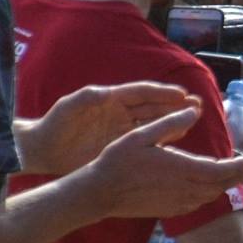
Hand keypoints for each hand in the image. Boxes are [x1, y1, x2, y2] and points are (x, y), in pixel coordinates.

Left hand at [24, 81, 194, 174]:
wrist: (45, 150)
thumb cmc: (55, 125)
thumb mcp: (68, 108)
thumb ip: (86, 98)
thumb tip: (108, 92)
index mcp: (112, 99)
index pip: (142, 93)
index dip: (162, 93)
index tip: (182, 94)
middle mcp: (122, 113)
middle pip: (154, 107)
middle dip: (176, 106)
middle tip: (197, 106)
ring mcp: (123, 130)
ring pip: (155, 124)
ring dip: (174, 121)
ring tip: (194, 119)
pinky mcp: (122, 147)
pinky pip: (147, 142)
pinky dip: (164, 140)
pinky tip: (179, 140)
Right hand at [90, 106, 242, 218]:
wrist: (100, 192)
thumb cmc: (117, 161)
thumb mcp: (142, 135)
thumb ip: (171, 124)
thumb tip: (193, 110)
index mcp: (182, 168)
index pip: (221, 170)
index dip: (240, 166)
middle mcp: (185, 188)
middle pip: (222, 185)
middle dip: (239, 176)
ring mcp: (179, 202)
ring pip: (211, 195)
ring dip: (225, 185)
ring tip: (234, 174)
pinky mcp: (171, 210)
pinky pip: (198, 203)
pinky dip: (209, 194)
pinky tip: (208, 186)